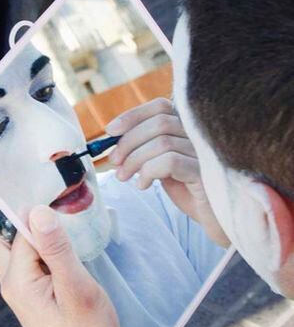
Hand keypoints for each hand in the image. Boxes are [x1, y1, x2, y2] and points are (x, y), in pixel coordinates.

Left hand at [0, 206, 126, 326]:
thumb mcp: (77, 290)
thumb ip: (57, 250)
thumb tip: (36, 210)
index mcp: (16, 281)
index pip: (17, 230)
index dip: (37, 211)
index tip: (61, 197)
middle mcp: (12, 283)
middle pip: (1, 236)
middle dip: (23, 217)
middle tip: (58, 208)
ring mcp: (24, 291)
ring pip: (18, 248)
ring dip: (38, 233)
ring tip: (70, 225)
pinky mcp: (38, 295)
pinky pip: (33, 262)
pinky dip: (47, 249)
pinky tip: (71, 247)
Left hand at [106, 98, 229, 247]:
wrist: (216, 220)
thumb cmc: (189, 192)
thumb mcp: (163, 166)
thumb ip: (145, 149)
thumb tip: (113, 140)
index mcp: (190, 128)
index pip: (161, 106)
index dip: (133, 115)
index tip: (110, 131)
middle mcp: (201, 134)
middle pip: (159, 122)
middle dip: (129, 141)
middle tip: (114, 162)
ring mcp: (207, 152)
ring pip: (162, 142)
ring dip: (134, 159)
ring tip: (125, 177)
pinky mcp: (208, 173)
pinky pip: (171, 162)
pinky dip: (149, 171)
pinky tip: (143, 185)